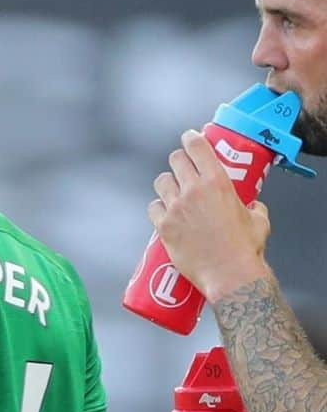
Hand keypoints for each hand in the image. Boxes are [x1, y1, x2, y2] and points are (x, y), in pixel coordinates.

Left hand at [148, 129, 271, 301]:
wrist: (228, 273)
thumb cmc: (245, 247)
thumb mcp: (257, 218)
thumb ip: (254, 206)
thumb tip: (253, 205)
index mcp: (217, 181)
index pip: (196, 146)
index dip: (190, 139)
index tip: (188, 138)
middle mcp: (193, 190)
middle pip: (175, 160)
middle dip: (178, 162)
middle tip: (182, 169)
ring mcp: (176, 207)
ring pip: (161, 182)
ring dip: (167, 185)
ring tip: (173, 193)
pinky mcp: (163, 226)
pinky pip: (152, 208)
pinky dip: (158, 209)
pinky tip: (164, 214)